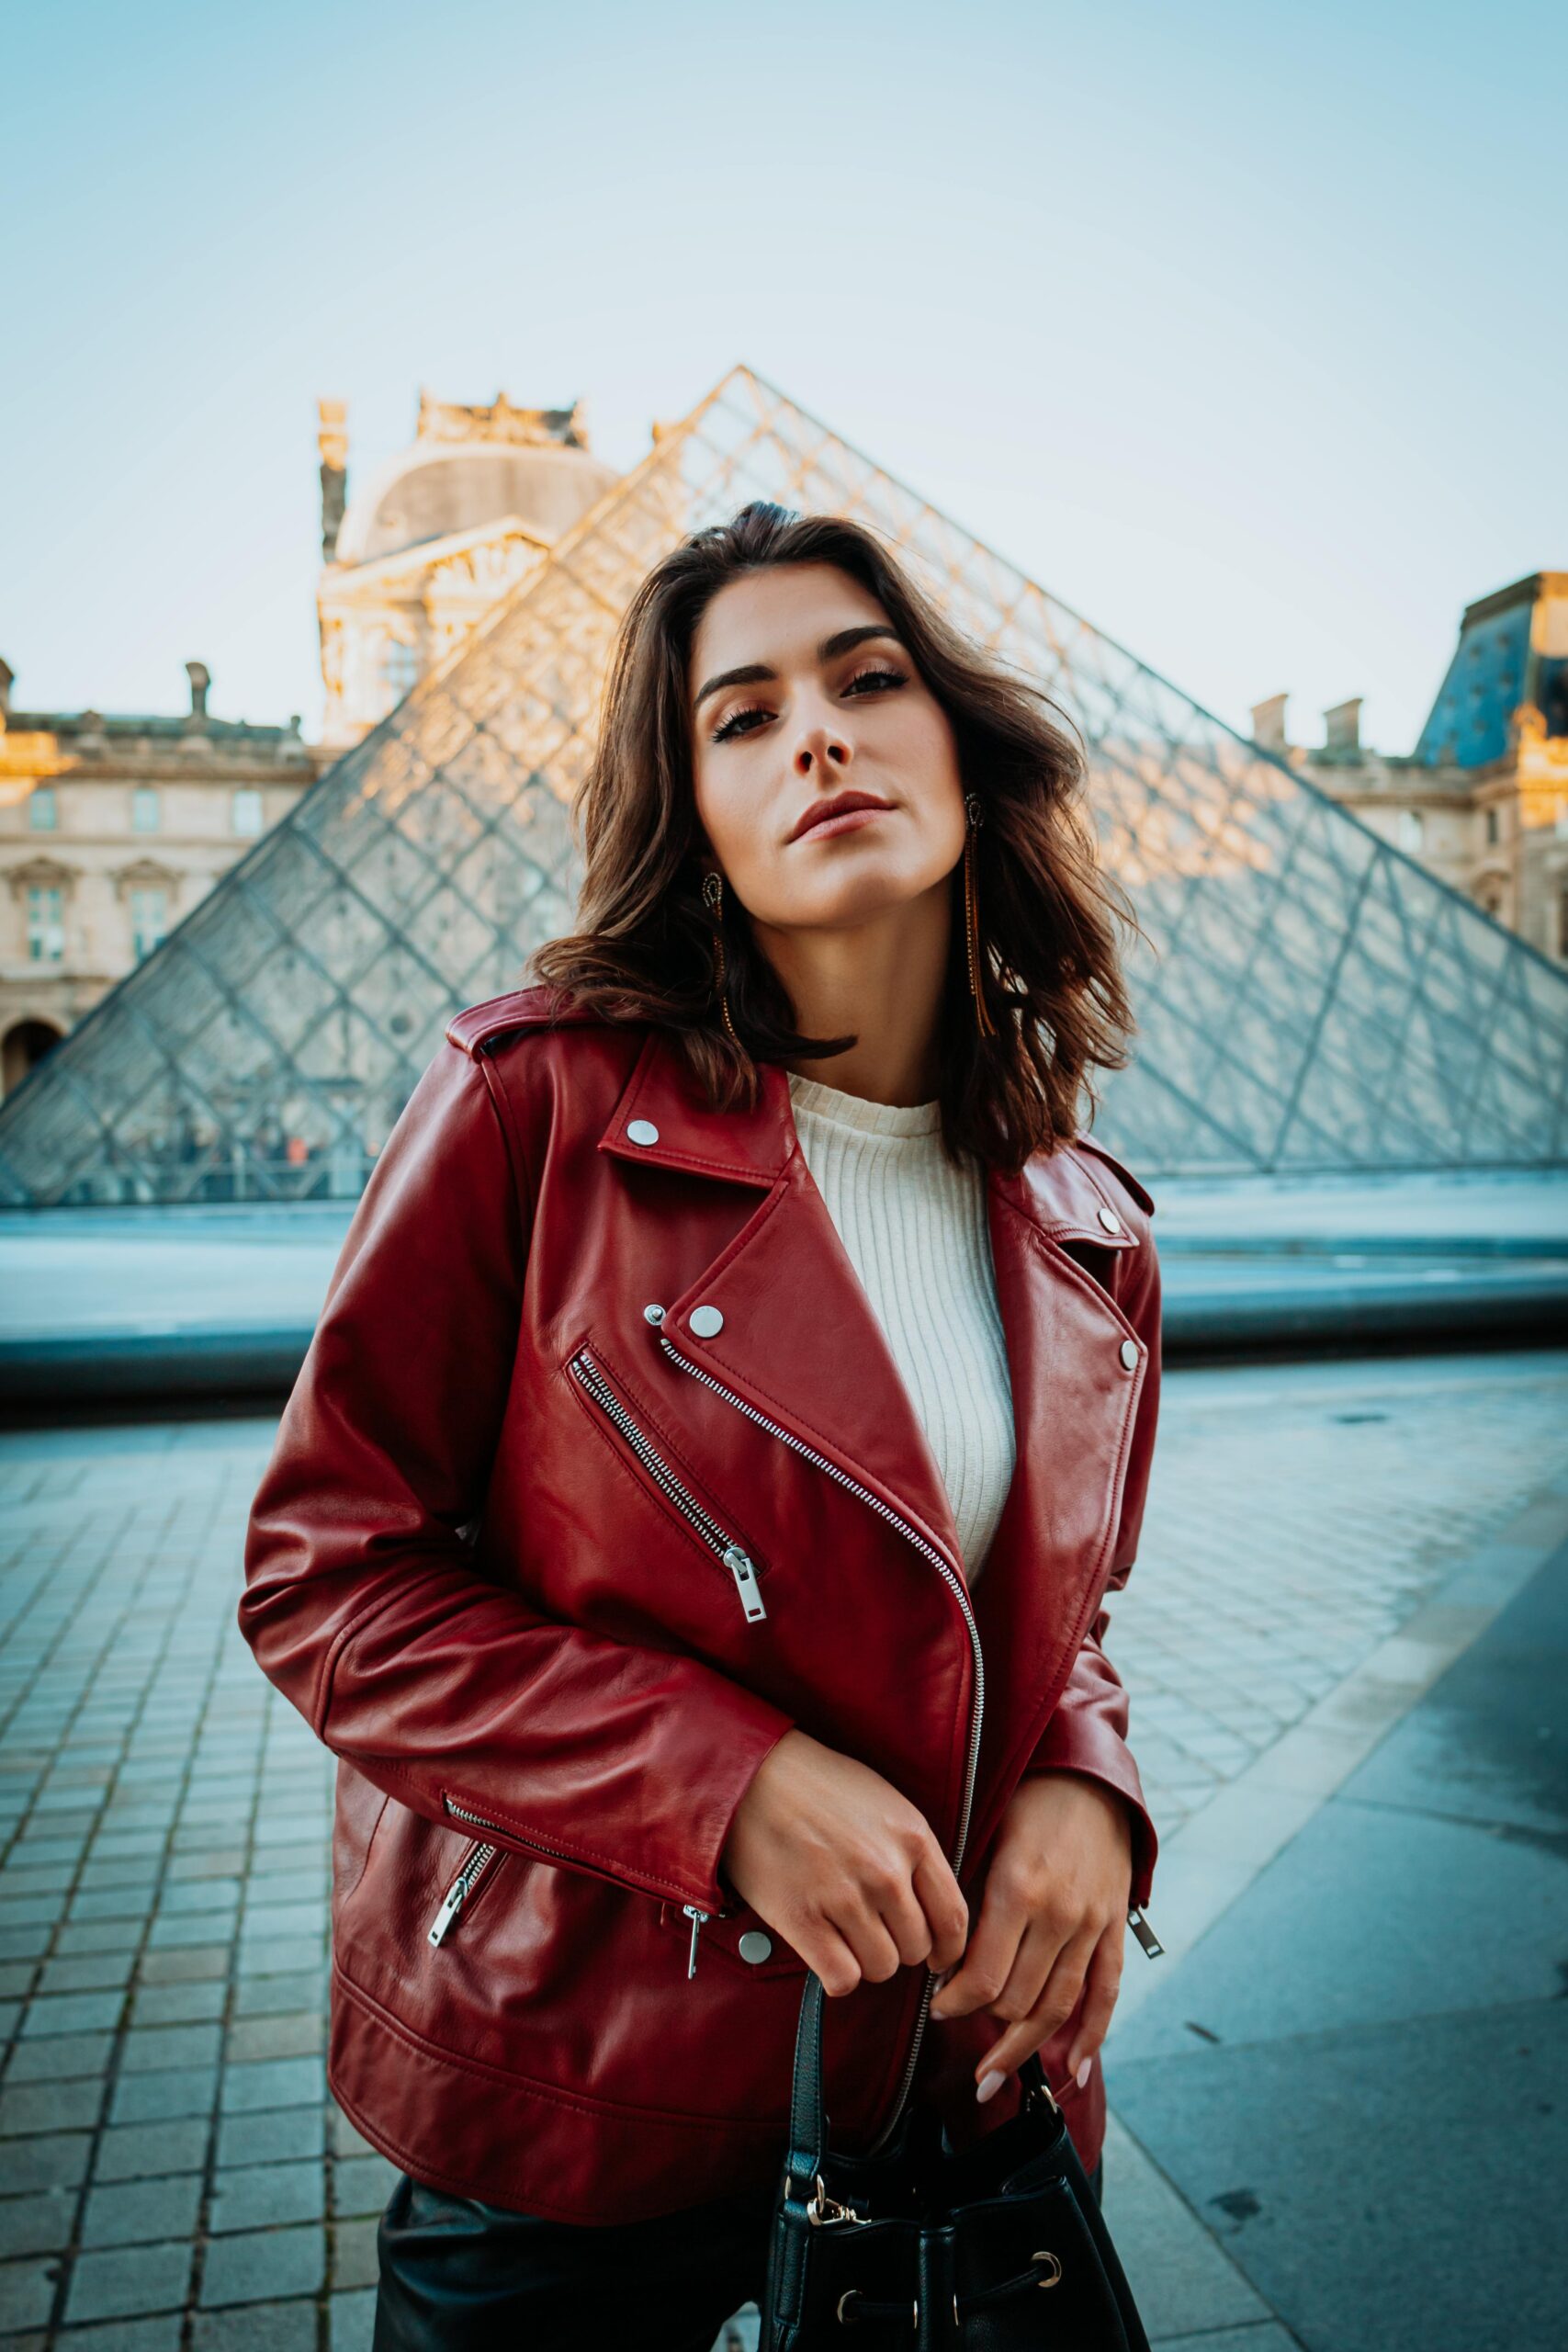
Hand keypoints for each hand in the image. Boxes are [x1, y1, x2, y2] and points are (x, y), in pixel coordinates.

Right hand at [721, 1729, 968, 1996]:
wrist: (752, 1775)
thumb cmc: (818, 1786)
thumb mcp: (885, 1803)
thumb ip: (914, 1852)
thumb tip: (931, 1906)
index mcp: (913, 1839)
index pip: (953, 1919)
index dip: (948, 1950)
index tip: (937, 1958)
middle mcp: (886, 1871)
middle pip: (916, 1949)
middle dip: (898, 1948)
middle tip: (873, 1932)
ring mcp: (845, 1896)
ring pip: (881, 1968)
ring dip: (866, 1961)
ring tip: (845, 1936)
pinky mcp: (803, 1918)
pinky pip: (842, 1978)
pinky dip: (838, 1976)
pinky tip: (826, 1954)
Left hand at [928, 1771, 1130, 2097]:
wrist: (1087, 1774)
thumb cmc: (1023, 1799)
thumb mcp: (984, 1836)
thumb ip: (966, 1895)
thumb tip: (940, 1956)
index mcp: (1017, 1890)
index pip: (982, 1979)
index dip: (953, 2003)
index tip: (935, 2006)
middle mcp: (1058, 1915)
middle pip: (1016, 2000)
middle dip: (980, 2023)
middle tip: (955, 2028)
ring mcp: (1092, 1925)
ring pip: (1058, 2007)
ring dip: (1024, 2048)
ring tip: (994, 2077)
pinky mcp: (1115, 1927)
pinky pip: (1106, 1994)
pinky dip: (1091, 2038)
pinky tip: (1075, 2072)